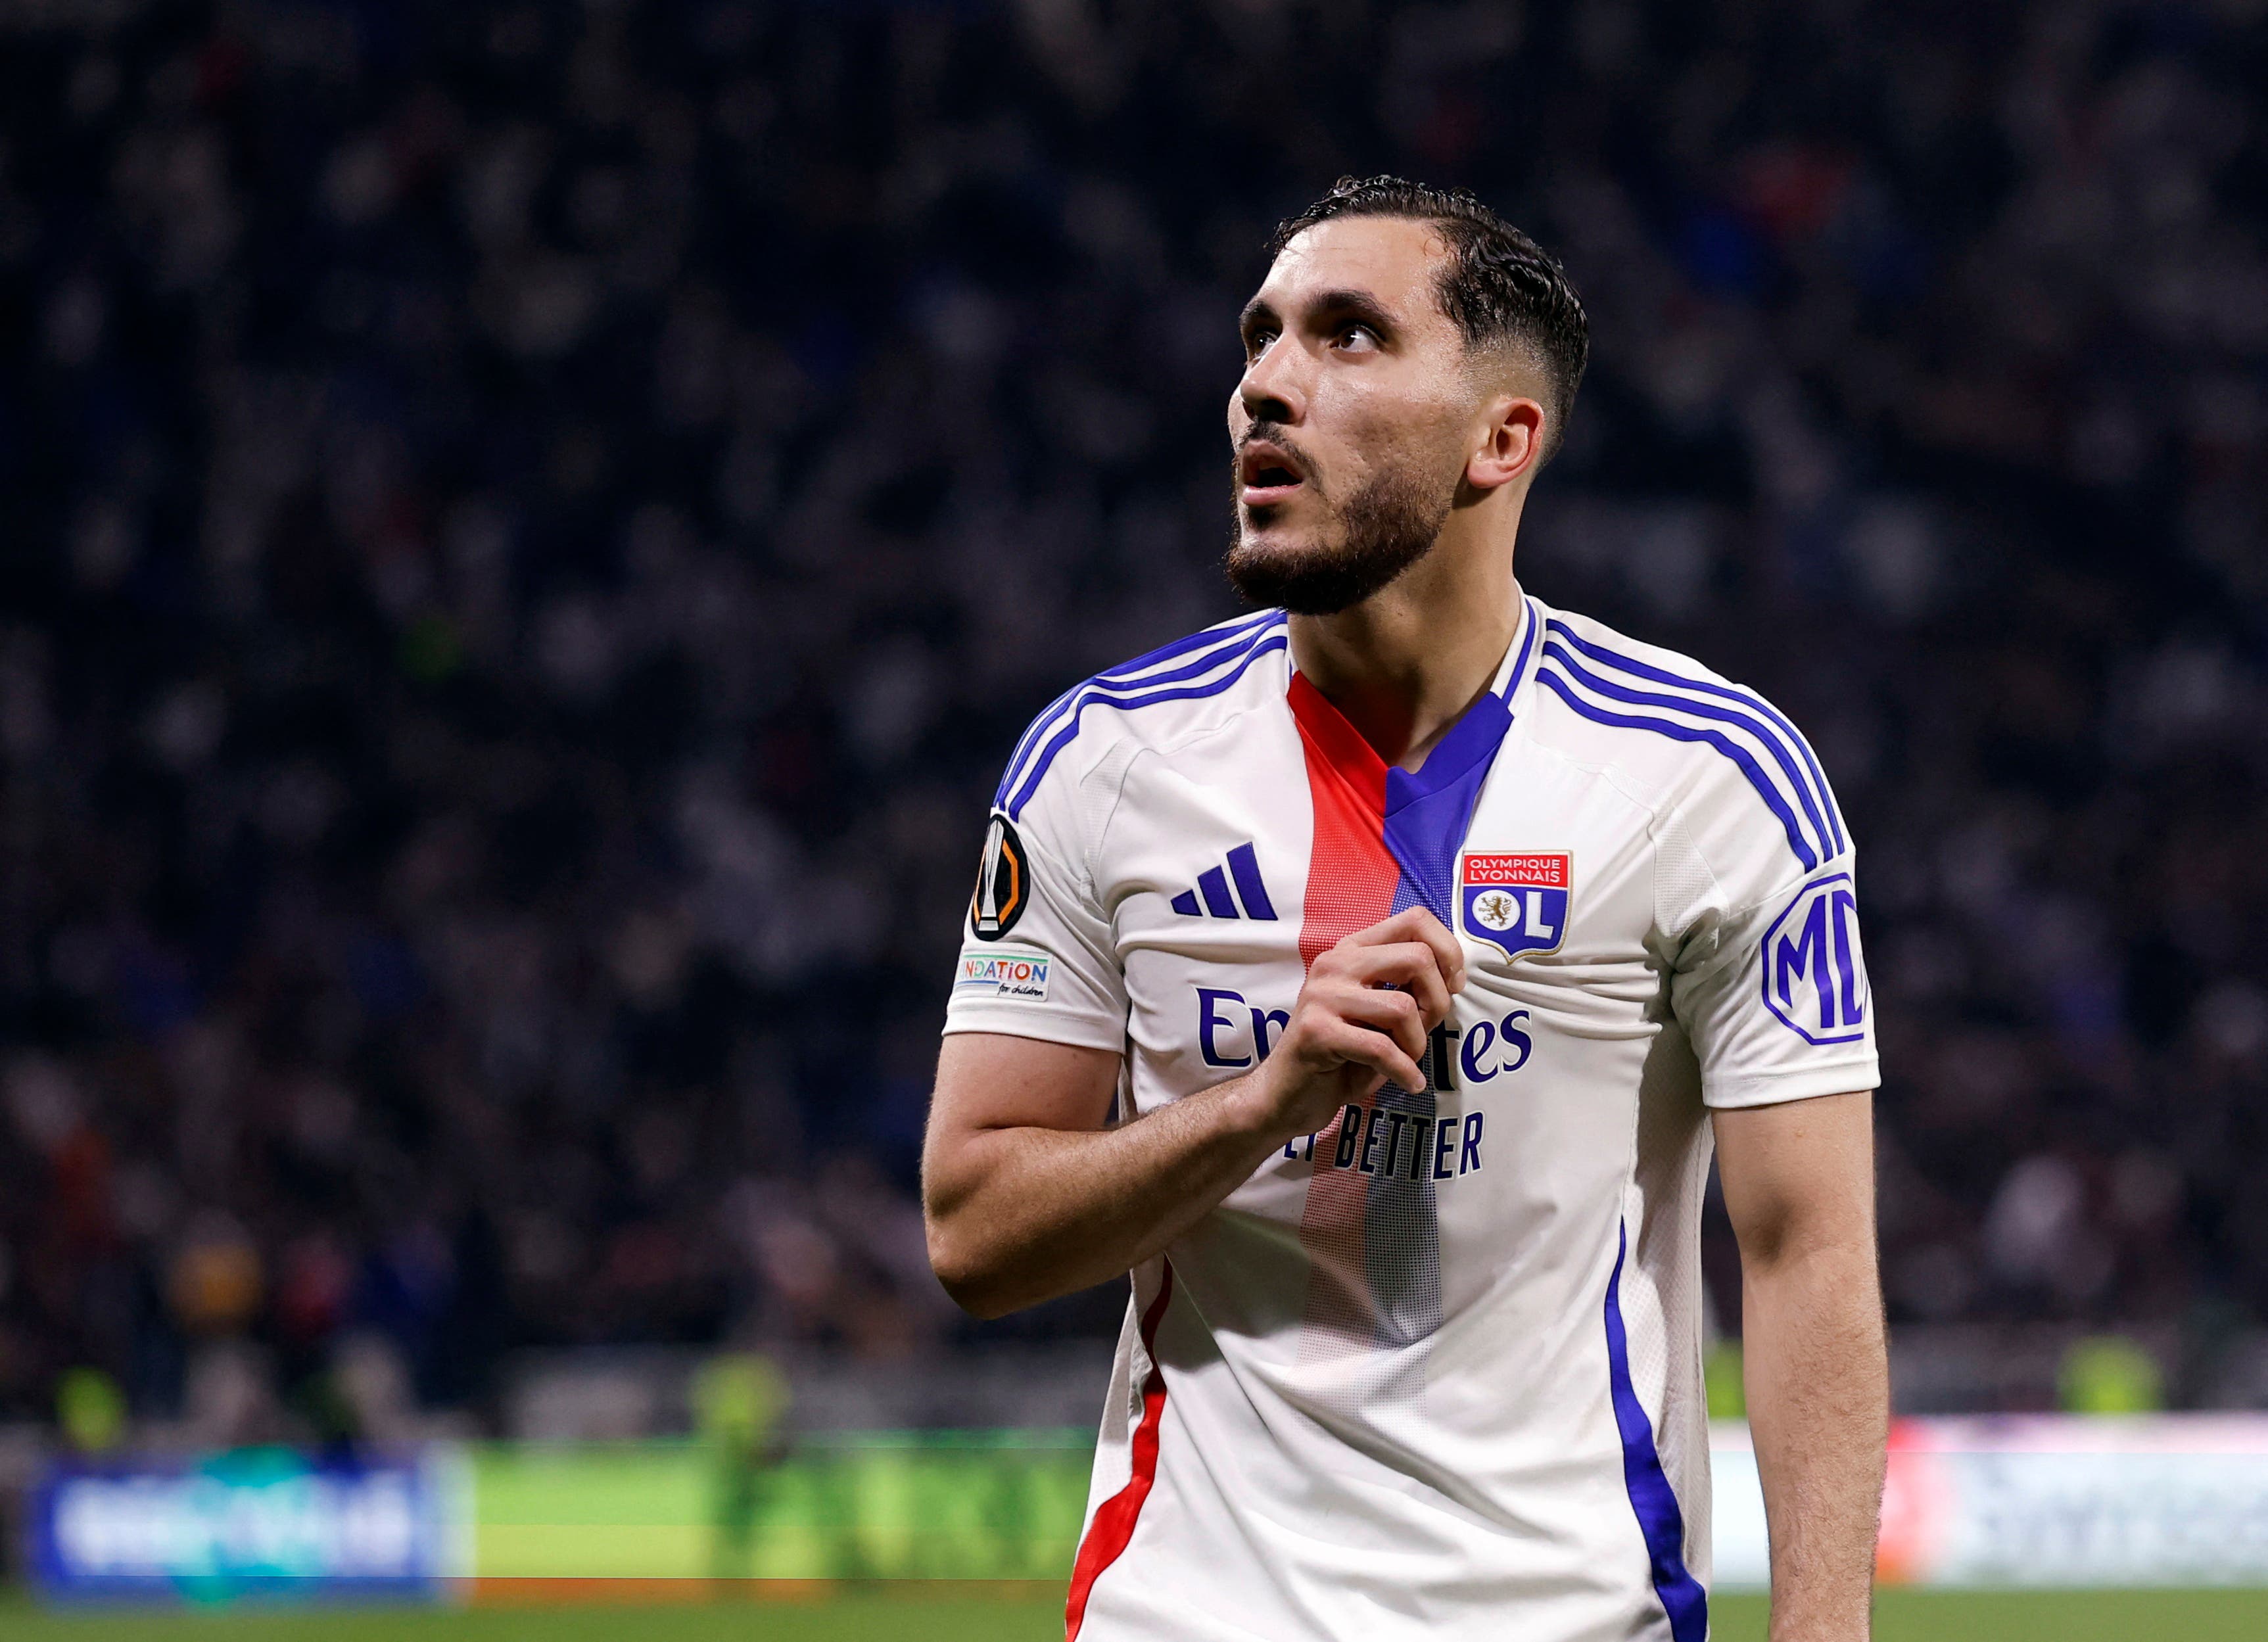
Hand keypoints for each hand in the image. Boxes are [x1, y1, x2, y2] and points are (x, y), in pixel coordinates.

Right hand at [1233, 908, 1465, 1141]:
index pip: (1416, 920)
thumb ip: (1408, 987)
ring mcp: (1323, 995)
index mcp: (1353, 950)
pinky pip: (1381, 1048)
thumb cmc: (1341, 1055)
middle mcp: (1336, 963)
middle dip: (1437, 1002)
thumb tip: (1453, 977)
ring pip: (1403, 1007)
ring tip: (1406, 1061)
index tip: (1452, 986)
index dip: (1448, 951)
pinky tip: (1406, 1082)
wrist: (1285, 1094)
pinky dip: (1404, 1071)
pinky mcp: (1317, 1031)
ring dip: (1416, 1044)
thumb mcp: (1377, 1012)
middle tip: (1425, 1031)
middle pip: (1418, 958)